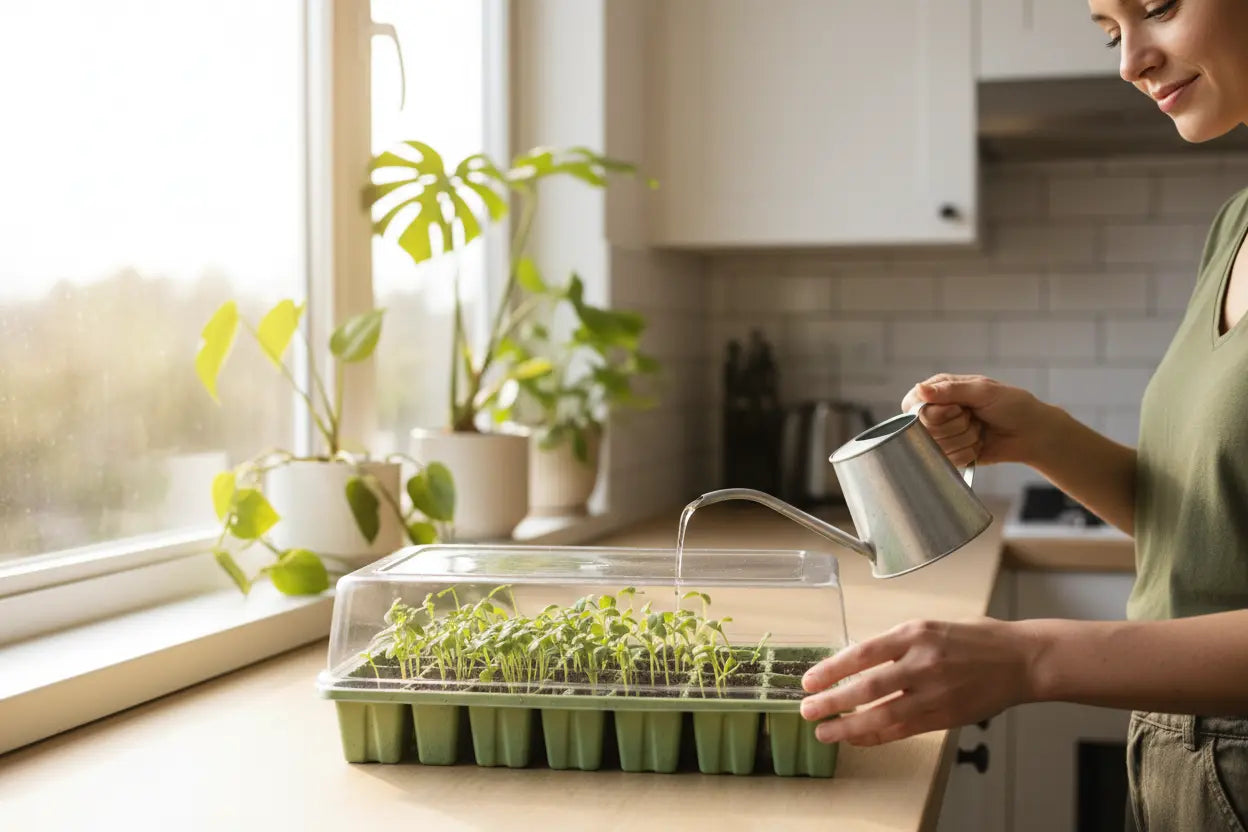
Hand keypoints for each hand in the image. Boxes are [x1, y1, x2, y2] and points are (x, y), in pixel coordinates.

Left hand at [799, 618, 1039, 745]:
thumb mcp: (931, 627)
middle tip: (807, 710)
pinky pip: (904, 730)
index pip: (862, 653)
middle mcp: (923, 662)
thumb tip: (858, 663)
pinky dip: (877, 735)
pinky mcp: (945, 715)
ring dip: (849, 726)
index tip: (809, 681)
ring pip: (883, 714)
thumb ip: (898, 644)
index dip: (832, 669)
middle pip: (867, 686)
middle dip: (832, 701)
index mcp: (915, 633)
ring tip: (825, 732)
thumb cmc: (975, 639)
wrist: (1021, 659)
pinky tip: (857, 738)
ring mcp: (934, 692)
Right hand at [900, 373, 1051, 466]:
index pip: (914, 405)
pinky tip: (979, 444)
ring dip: (965, 438)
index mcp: (939, 391)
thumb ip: (949, 390)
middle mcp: (937, 412)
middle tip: (974, 416)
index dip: (933, 412)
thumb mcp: (982, 391)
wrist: (1032, 433)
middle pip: (926, 428)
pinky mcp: (951, 454)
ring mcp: (944, 435)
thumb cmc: (1012, 405)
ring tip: (980, 429)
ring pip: (938, 446)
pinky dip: (968, 452)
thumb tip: (919, 390)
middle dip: (956, 425)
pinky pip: (949, 460)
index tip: (957, 408)